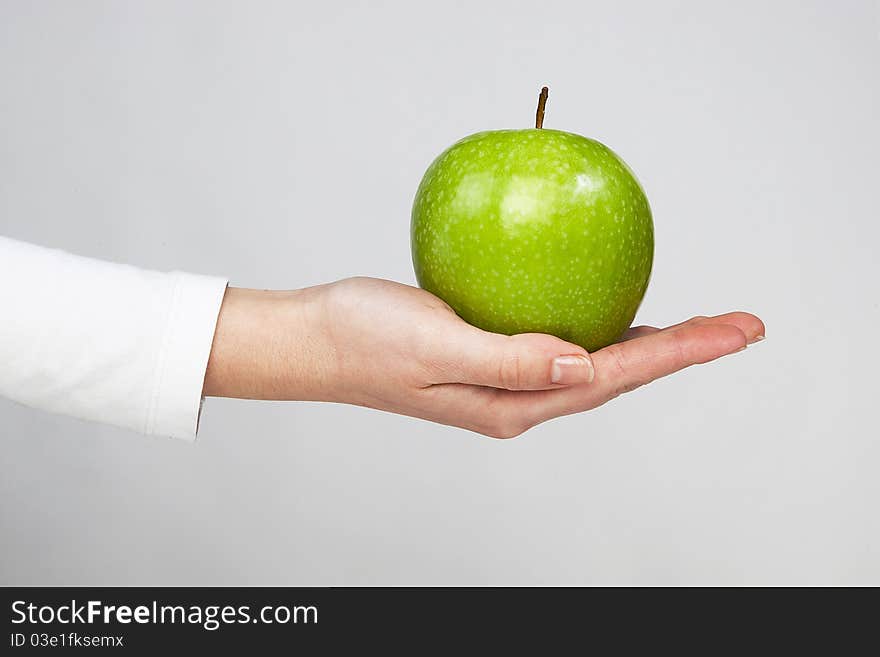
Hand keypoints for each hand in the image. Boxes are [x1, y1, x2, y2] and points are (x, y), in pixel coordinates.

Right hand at [203, 277, 763, 437]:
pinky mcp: (492, 355)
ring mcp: (506, 380)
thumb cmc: (364, 338)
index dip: (678, 353)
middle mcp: (518, 398)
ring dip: (651, 344)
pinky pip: (563, 342)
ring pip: (595, 361)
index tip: (733, 330)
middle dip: (681, 351)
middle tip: (738, 325)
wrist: (317, 340)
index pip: (611, 377)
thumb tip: (585, 366)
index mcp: (511, 403)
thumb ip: (510, 358)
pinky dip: (602, 325)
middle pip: (617, 375)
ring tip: (698, 326)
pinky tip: (615, 308)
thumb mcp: (435, 343)